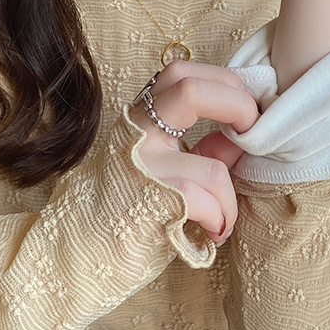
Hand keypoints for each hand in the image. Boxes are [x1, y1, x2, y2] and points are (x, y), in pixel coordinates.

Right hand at [127, 61, 258, 242]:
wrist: (79, 255)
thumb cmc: (129, 214)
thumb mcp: (171, 172)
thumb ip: (206, 150)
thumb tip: (244, 136)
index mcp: (140, 119)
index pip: (182, 73)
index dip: (225, 83)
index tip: (246, 111)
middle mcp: (134, 134)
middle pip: (190, 88)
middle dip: (237, 105)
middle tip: (250, 133)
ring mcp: (138, 167)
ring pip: (211, 167)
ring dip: (228, 200)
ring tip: (222, 217)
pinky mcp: (145, 202)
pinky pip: (203, 202)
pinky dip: (219, 219)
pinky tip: (213, 231)